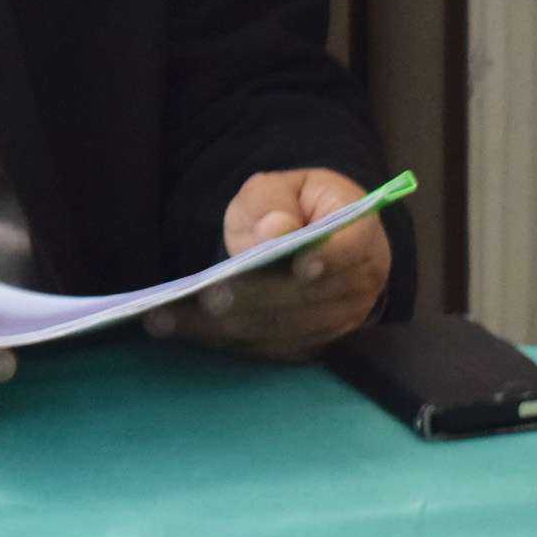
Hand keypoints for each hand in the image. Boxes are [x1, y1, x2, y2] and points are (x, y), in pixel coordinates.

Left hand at [146, 168, 390, 361]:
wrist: (303, 233)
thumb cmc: (290, 206)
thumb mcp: (276, 188)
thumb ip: (274, 203)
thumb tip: (276, 230)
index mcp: (359, 232)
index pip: (353, 248)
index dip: (330, 258)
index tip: (300, 266)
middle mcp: (361, 281)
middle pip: (313, 298)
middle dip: (258, 298)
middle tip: (209, 296)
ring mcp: (343, 318)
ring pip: (289, 329)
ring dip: (234, 327)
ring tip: (176, 317)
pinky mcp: (316, 341)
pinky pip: (274, 348)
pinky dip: (231, 341)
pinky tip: (187, 331)